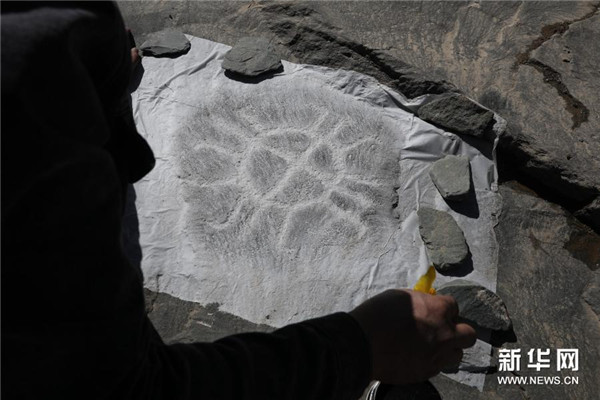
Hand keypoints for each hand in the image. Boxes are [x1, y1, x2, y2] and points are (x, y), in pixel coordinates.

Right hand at [350, 289, 475, 383]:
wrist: (362, 342)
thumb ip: (420, 301)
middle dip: (459, 331)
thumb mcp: (400, 296)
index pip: (455, 306)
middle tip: (444, 330)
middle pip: (469, 335)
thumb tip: (426, 304)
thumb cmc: (377, 314)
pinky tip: (417, 356)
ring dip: (448, 348)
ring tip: (431, 346)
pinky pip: (438, 367)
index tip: (436, 311)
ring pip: (457, 355)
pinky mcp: (426, 372)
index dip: (445, 309)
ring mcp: (437, 355)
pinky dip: (432, 361)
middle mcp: (444, 334)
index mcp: (438, 310)